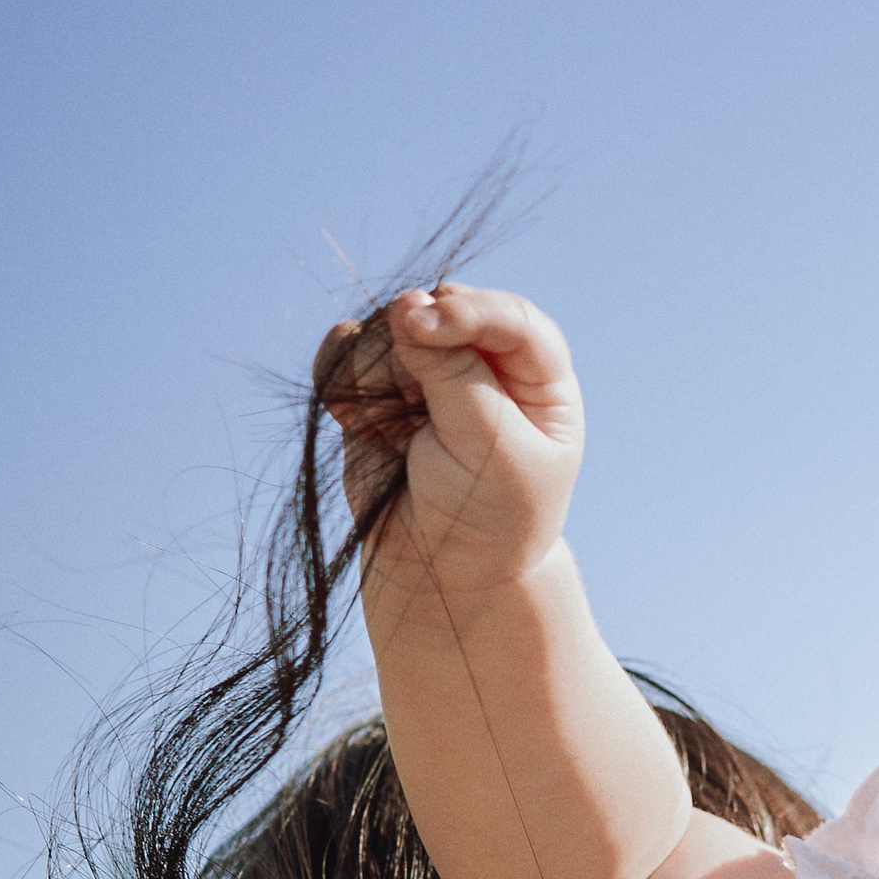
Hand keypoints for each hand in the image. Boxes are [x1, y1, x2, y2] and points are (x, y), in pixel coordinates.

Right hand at [313, 284, 582, 612]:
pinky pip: (343, 349)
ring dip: (377, 374)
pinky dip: (339, 374)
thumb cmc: (485, 518)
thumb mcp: (490, 450)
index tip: (421, 325)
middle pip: (438, 309)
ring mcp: (427, 370)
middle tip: (412, 404)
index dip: (466, 312)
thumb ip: (455, 376)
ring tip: (397, 435)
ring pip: (385, 328)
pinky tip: (358, 420)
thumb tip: (407, 307)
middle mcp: (484, 361)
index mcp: (538, 377)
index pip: (512, 318)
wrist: (437, 571)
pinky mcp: (376, 388)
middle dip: (413, 348)